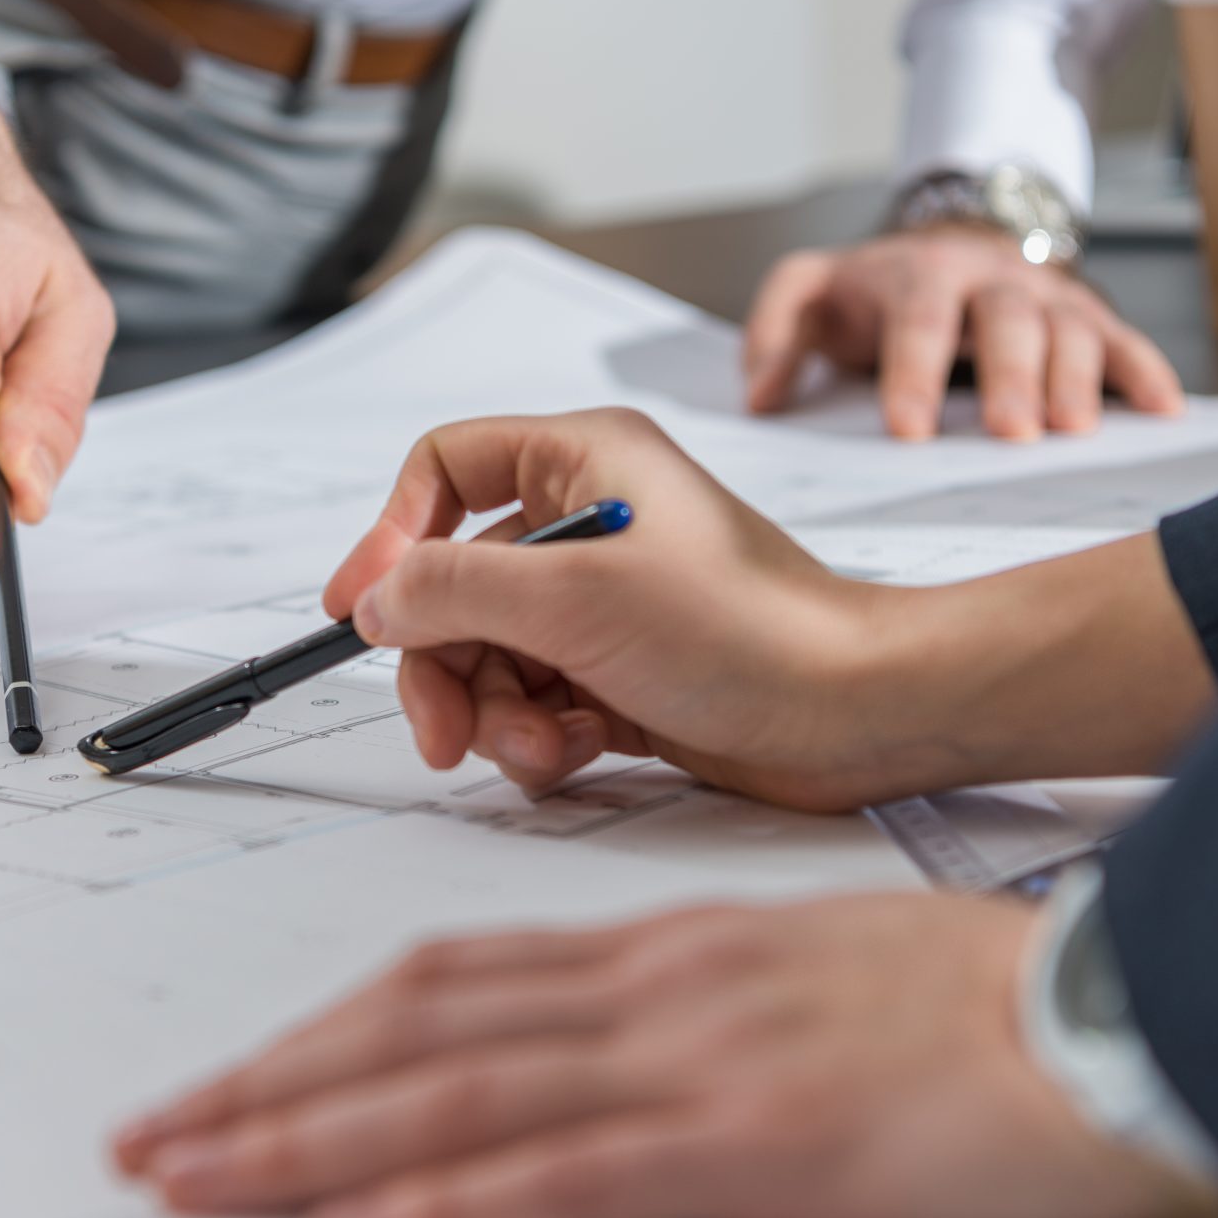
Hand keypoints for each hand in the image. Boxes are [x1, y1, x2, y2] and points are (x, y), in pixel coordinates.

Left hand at [113, 895, 1217, 1217]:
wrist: (1135, 1004)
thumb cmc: (991, 1005)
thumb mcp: (815, 980)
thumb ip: (699, 1011)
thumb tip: (602, 1059)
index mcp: (668, 950)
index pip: (448, 977)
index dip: (322, 1029)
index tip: (232, 1075)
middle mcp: (656, 987)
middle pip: (414, 1027)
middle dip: (267, 1084)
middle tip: (149, 1139)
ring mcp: (700, 1059)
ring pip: (456, 1093)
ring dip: (305, 1140)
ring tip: (190, 1182)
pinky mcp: (759, 1143)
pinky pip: (568, 1176)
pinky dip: (447, 1207)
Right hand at [319, 409, 1216, 811]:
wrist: (858, 714)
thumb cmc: (748, 632)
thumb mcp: (576, 596)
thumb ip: (454, 589)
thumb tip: (375, 599)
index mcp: (583, 462)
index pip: (445, 470)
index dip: (391, 536)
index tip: (360, 611)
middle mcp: (591, 522)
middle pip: (453, 584)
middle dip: (445, 664)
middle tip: (444, 733)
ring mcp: (606, 602)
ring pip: (489, 656)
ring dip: (496, 714)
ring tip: (543, 748)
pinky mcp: (623, 673)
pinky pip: (535, 701)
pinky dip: (538, 737)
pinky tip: (576, 755)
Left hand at [744, 226, 1184, 441]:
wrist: (949, 243)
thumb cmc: (876, 291)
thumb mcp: (813, 292)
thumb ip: (775, 331)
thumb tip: (760, 393)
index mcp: (918, 276)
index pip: (917, 321)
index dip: (913, 372)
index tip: (909, 428)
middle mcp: (990, 280)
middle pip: (1007, 320)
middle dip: (1010, 374)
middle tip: (1011, 433)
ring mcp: (1046, 297)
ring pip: (1070, 329)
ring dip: (1078, 377)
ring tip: (1075, 431)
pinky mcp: (1089, 318)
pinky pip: (1125, 342)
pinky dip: (1147, 374)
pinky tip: (1165, 413)